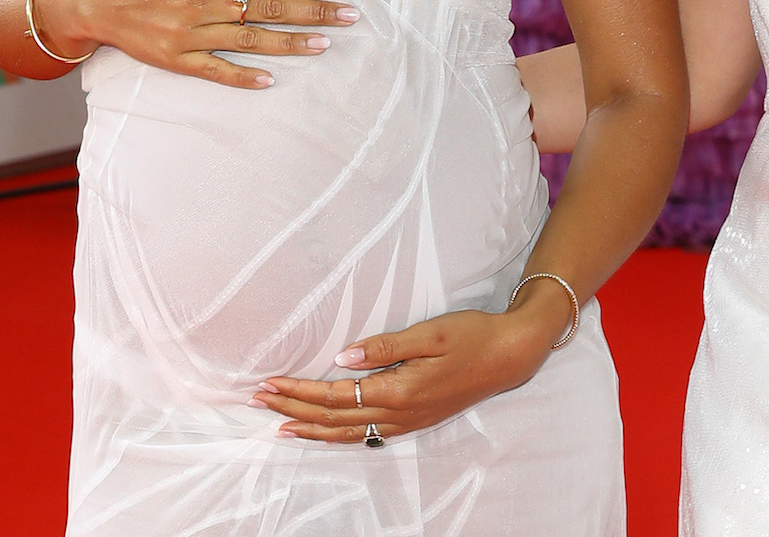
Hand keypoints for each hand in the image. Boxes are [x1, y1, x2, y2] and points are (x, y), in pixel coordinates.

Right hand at [35, 0, 353, 87]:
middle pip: (267, 8)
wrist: (96, 0)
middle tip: (348, 15)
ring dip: (290, 43)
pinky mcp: (175, 60)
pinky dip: (243, 77)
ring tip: (325, 44)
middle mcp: (201, 2)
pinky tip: (271, 81)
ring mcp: (188, 34)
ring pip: (249, 41)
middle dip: (312, 11)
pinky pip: (214, 71)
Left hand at [252, 286, 572, 442]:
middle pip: (334, 417)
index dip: (299, 390)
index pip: (335, 395)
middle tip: (259, 400)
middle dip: (293, 408)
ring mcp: (406, 422)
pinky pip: (366, 435)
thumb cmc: (472, 336)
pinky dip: (337, 436)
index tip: (270, 383)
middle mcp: (399, 414)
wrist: (509, 356)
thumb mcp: (431, 332)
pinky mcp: (414, 422)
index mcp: (399, 390)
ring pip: (347, 433)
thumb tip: (342, 357)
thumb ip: (385, 347)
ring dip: (310, 428)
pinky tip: (325, 431)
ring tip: (280, 424)